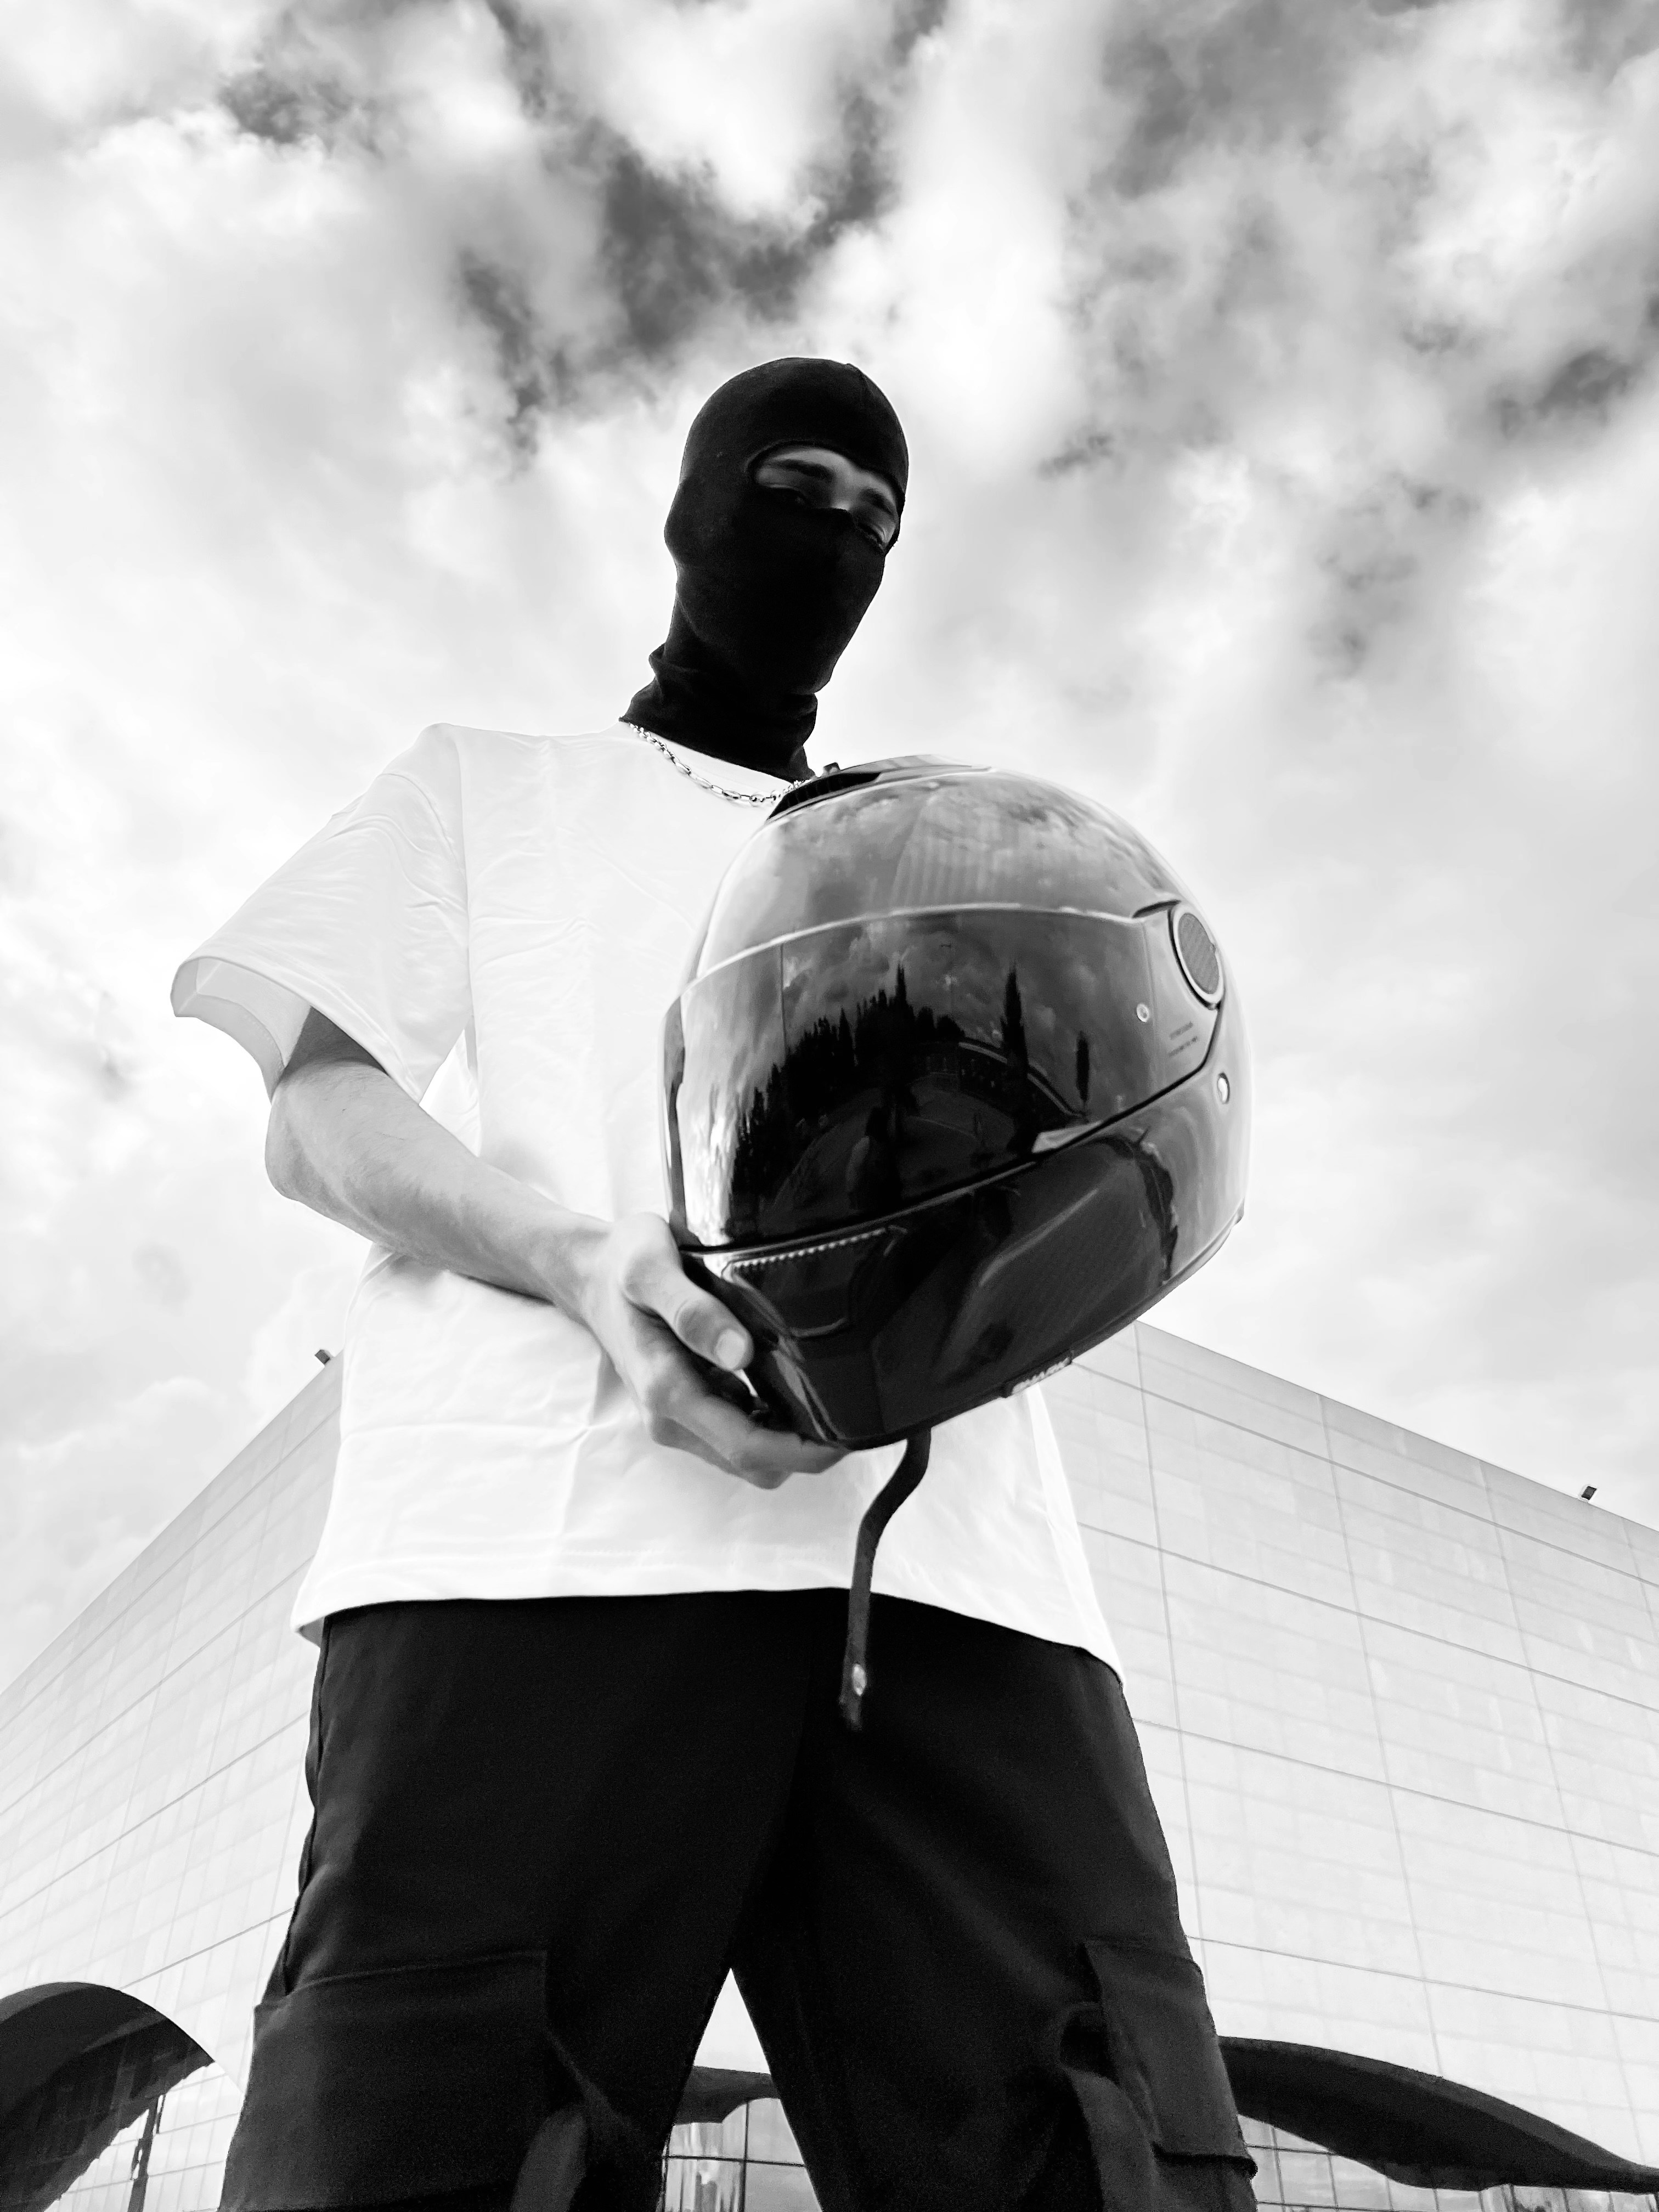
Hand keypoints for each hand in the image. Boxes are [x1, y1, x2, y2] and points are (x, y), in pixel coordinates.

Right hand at [572, 1213, 844, 1488]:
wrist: (588, 1274)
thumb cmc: (621, 1264)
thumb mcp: (649, 1269)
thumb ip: (693, 1312)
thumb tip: (740, 1353)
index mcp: (667, 1390)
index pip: (748, 1446)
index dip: (805, 1451)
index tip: (851, 1430)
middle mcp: (671, 1418)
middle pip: (755, 1464)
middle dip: (809, 1452)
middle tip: (857, 1413)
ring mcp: (677, 1418)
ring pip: (749, 1456)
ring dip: (791, 1443)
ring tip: (834, 1401)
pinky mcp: (686, 1408)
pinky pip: (737, 1434)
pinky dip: (771, 1426)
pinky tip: (795, 1389)